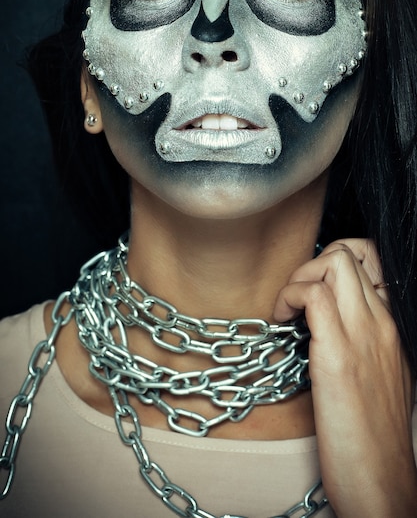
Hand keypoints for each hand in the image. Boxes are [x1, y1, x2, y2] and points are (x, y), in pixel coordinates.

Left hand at [273, 239, 416, 517]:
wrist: (381, 482)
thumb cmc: (374, 436)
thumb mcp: (379, 376)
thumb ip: (363, 342)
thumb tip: (327, 320)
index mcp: (392, 328)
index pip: (371, 261)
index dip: (334, 260)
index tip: (312, 287)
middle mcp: (381, 325)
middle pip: (351, 253)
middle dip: (313, 262)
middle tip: (295, 295)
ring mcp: (362, 338)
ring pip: (334, 263)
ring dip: (299, 276)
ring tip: (287, 308)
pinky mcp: (337, 358)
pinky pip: (314, 296)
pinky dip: (289, 296)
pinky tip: (281, 320)